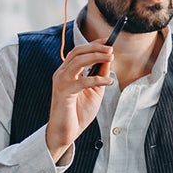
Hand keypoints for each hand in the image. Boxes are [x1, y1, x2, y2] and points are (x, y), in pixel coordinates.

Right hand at [44, 40, 114, 161]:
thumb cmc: (78, 113)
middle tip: (111, 49)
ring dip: (96, 57)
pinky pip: (82, 81)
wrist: (66, 132)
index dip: (94, 43)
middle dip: (96, 47)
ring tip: (110, 57)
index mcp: (67, 71)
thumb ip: (100, 75)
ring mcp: (61, 82)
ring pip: (78, 61)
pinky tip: (109, 82)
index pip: (79, 51)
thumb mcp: (95, 90)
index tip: (108, 40)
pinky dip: (97, 79)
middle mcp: (62, 73)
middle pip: (78, 52)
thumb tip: (109, 59)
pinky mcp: (64, 92)